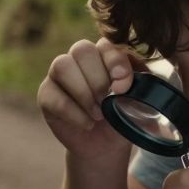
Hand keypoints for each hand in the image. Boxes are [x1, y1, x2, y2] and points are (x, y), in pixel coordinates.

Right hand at [38, 38, 144, 159]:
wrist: (107, 144)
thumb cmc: (125, 116)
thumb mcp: (141, 101)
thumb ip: (142, 86)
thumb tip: (135, 82)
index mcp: (105, 54)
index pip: (106, 44)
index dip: (114, 62)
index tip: (122, 86)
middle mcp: (80, 59)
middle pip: (81, 49)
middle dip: (98, 79)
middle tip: (108, 102)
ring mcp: (59, 75)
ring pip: (62, 66)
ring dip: (83, 92)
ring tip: (98, 114)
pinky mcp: (46, 95)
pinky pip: (52, 95)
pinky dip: (73, 112)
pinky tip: (87, 124)